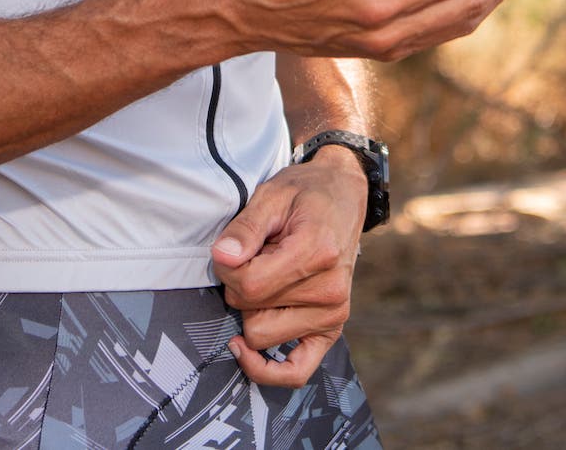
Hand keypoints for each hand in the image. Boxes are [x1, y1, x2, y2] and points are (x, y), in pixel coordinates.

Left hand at [210, 147, 369, 384]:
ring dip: (253, 310)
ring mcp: (334, 313)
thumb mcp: (272, 196)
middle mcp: (330, 290)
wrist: (343, 197)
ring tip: (270, 276)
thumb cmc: (306, 194)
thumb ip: (245, 228)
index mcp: (316, 252)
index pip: (248, 284)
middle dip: (239, 286)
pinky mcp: (332, 329)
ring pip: (261, 337)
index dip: (227, 267)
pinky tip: (246, 350)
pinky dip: (268, 369)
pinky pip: (296, 370)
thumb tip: (222, 258)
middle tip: (256, 257)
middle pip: (251, 312)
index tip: (232, 248)